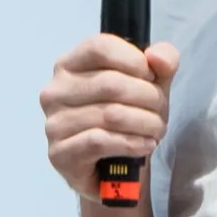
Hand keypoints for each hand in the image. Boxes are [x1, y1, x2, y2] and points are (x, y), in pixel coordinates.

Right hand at [42, 34, 179, 201]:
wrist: (116, 170)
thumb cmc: (128, 118)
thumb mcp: (152, 84)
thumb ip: (162, 61)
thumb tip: (157, 57)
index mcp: (70, 65)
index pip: (99, 47)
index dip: (133, 60)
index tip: (152, 78)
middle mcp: (55, 91)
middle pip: (111, 84)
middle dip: (148, 98)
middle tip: (160, 112)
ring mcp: (54, 124)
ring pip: (110, 115)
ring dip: (145, 123)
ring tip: (156, 130)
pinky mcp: (59, 154)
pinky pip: (100, 141)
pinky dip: (131, 143)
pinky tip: (144, 145)